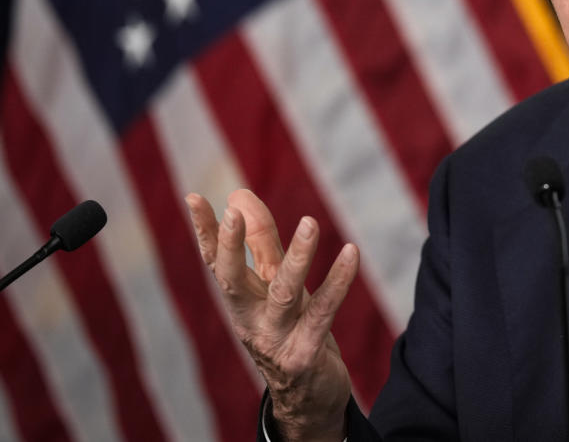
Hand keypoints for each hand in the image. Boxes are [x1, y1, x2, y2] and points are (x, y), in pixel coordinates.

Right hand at [186, 189, 357, 441]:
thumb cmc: (289, 329)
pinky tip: (351, 252)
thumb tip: (239, 195)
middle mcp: (250, 320)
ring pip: (283, 293)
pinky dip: (338, 282)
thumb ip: (261, 242)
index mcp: (240, 301)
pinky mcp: (305, 354)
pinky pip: (323, 313)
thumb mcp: (273, 284)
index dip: (204, 231)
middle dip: (230, 248)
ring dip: (297, 258)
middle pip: (232, 281)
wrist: (307, 397)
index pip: (215, 263)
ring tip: (310, 222)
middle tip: (232, 214)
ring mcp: (276, 339)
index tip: (193, 196)